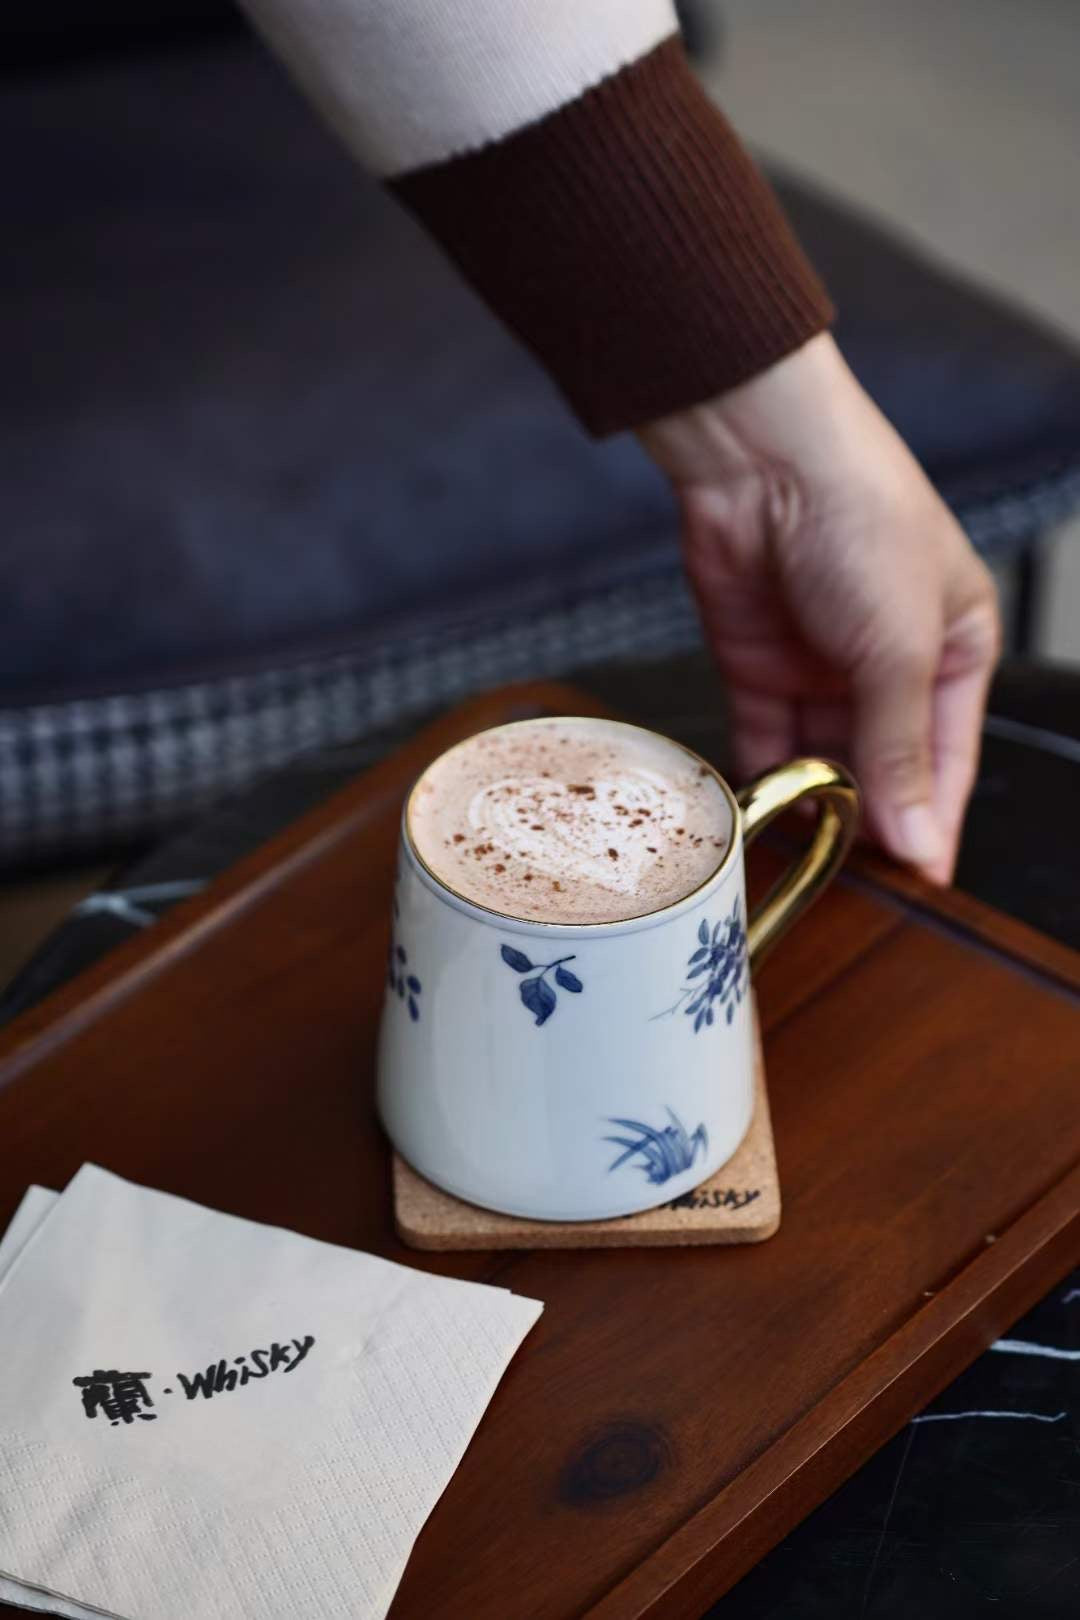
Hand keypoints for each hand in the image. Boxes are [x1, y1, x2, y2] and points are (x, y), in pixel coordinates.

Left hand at [638, 334, 1000, 883]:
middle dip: (867, 821)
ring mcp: (821, 669)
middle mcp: (890, 666)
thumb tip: (920, 840)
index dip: (933, 823)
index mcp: (955, 651)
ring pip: (821, 761)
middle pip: (882, 768)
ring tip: (802, 857)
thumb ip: (900, 752)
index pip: (948, 761)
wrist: (761, 459)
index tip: (919, 885)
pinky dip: (761, 777)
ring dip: (812, 805)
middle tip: (850, 883)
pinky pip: (764, 740)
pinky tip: (758, 817)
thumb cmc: (860, 520)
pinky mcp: (759, 668)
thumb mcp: (899, 648)